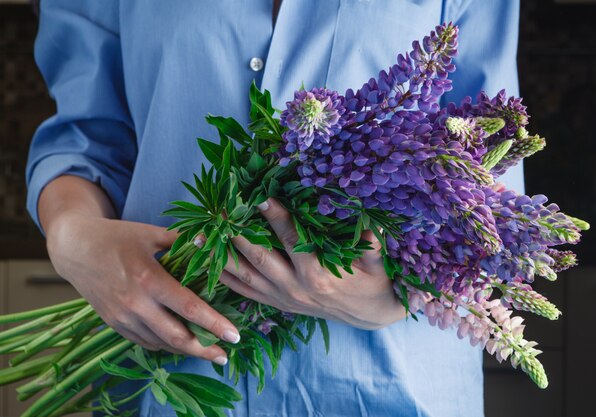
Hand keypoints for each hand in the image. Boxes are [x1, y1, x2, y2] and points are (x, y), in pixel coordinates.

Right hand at [46, 214, 240, 364]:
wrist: (74, 248)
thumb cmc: (117, 237)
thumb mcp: (150, 233)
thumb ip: (183, 240)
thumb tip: (213, 241)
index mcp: (149, 279)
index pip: (189, 308)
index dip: (214, 324)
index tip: (234, 335)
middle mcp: (135, 304)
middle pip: (177, 336)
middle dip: (205, 349)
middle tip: (225, 355)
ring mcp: (122, 317)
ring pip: (161, 344)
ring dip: (186, 351)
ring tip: (208, 352)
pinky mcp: (114, 324)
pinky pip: (144, 342)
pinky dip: (165, 345)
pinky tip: (180, 344)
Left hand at [219, 198, 406, 329]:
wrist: (368, 315)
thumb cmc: (373, 282)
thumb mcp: (377, 262)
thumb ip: (371, 244)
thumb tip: (368, 223)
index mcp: (318, 275)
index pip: (293, 241)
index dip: (277, 218)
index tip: (260, 196)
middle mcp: (294, 288)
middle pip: (259, 257)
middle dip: (237, 232)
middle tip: (219, 209)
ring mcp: (281, 298)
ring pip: (244, 276)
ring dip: (220, 256)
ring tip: (196, 237)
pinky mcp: (275, 304)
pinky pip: (244, 292)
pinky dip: (224, 278)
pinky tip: (206, 263)